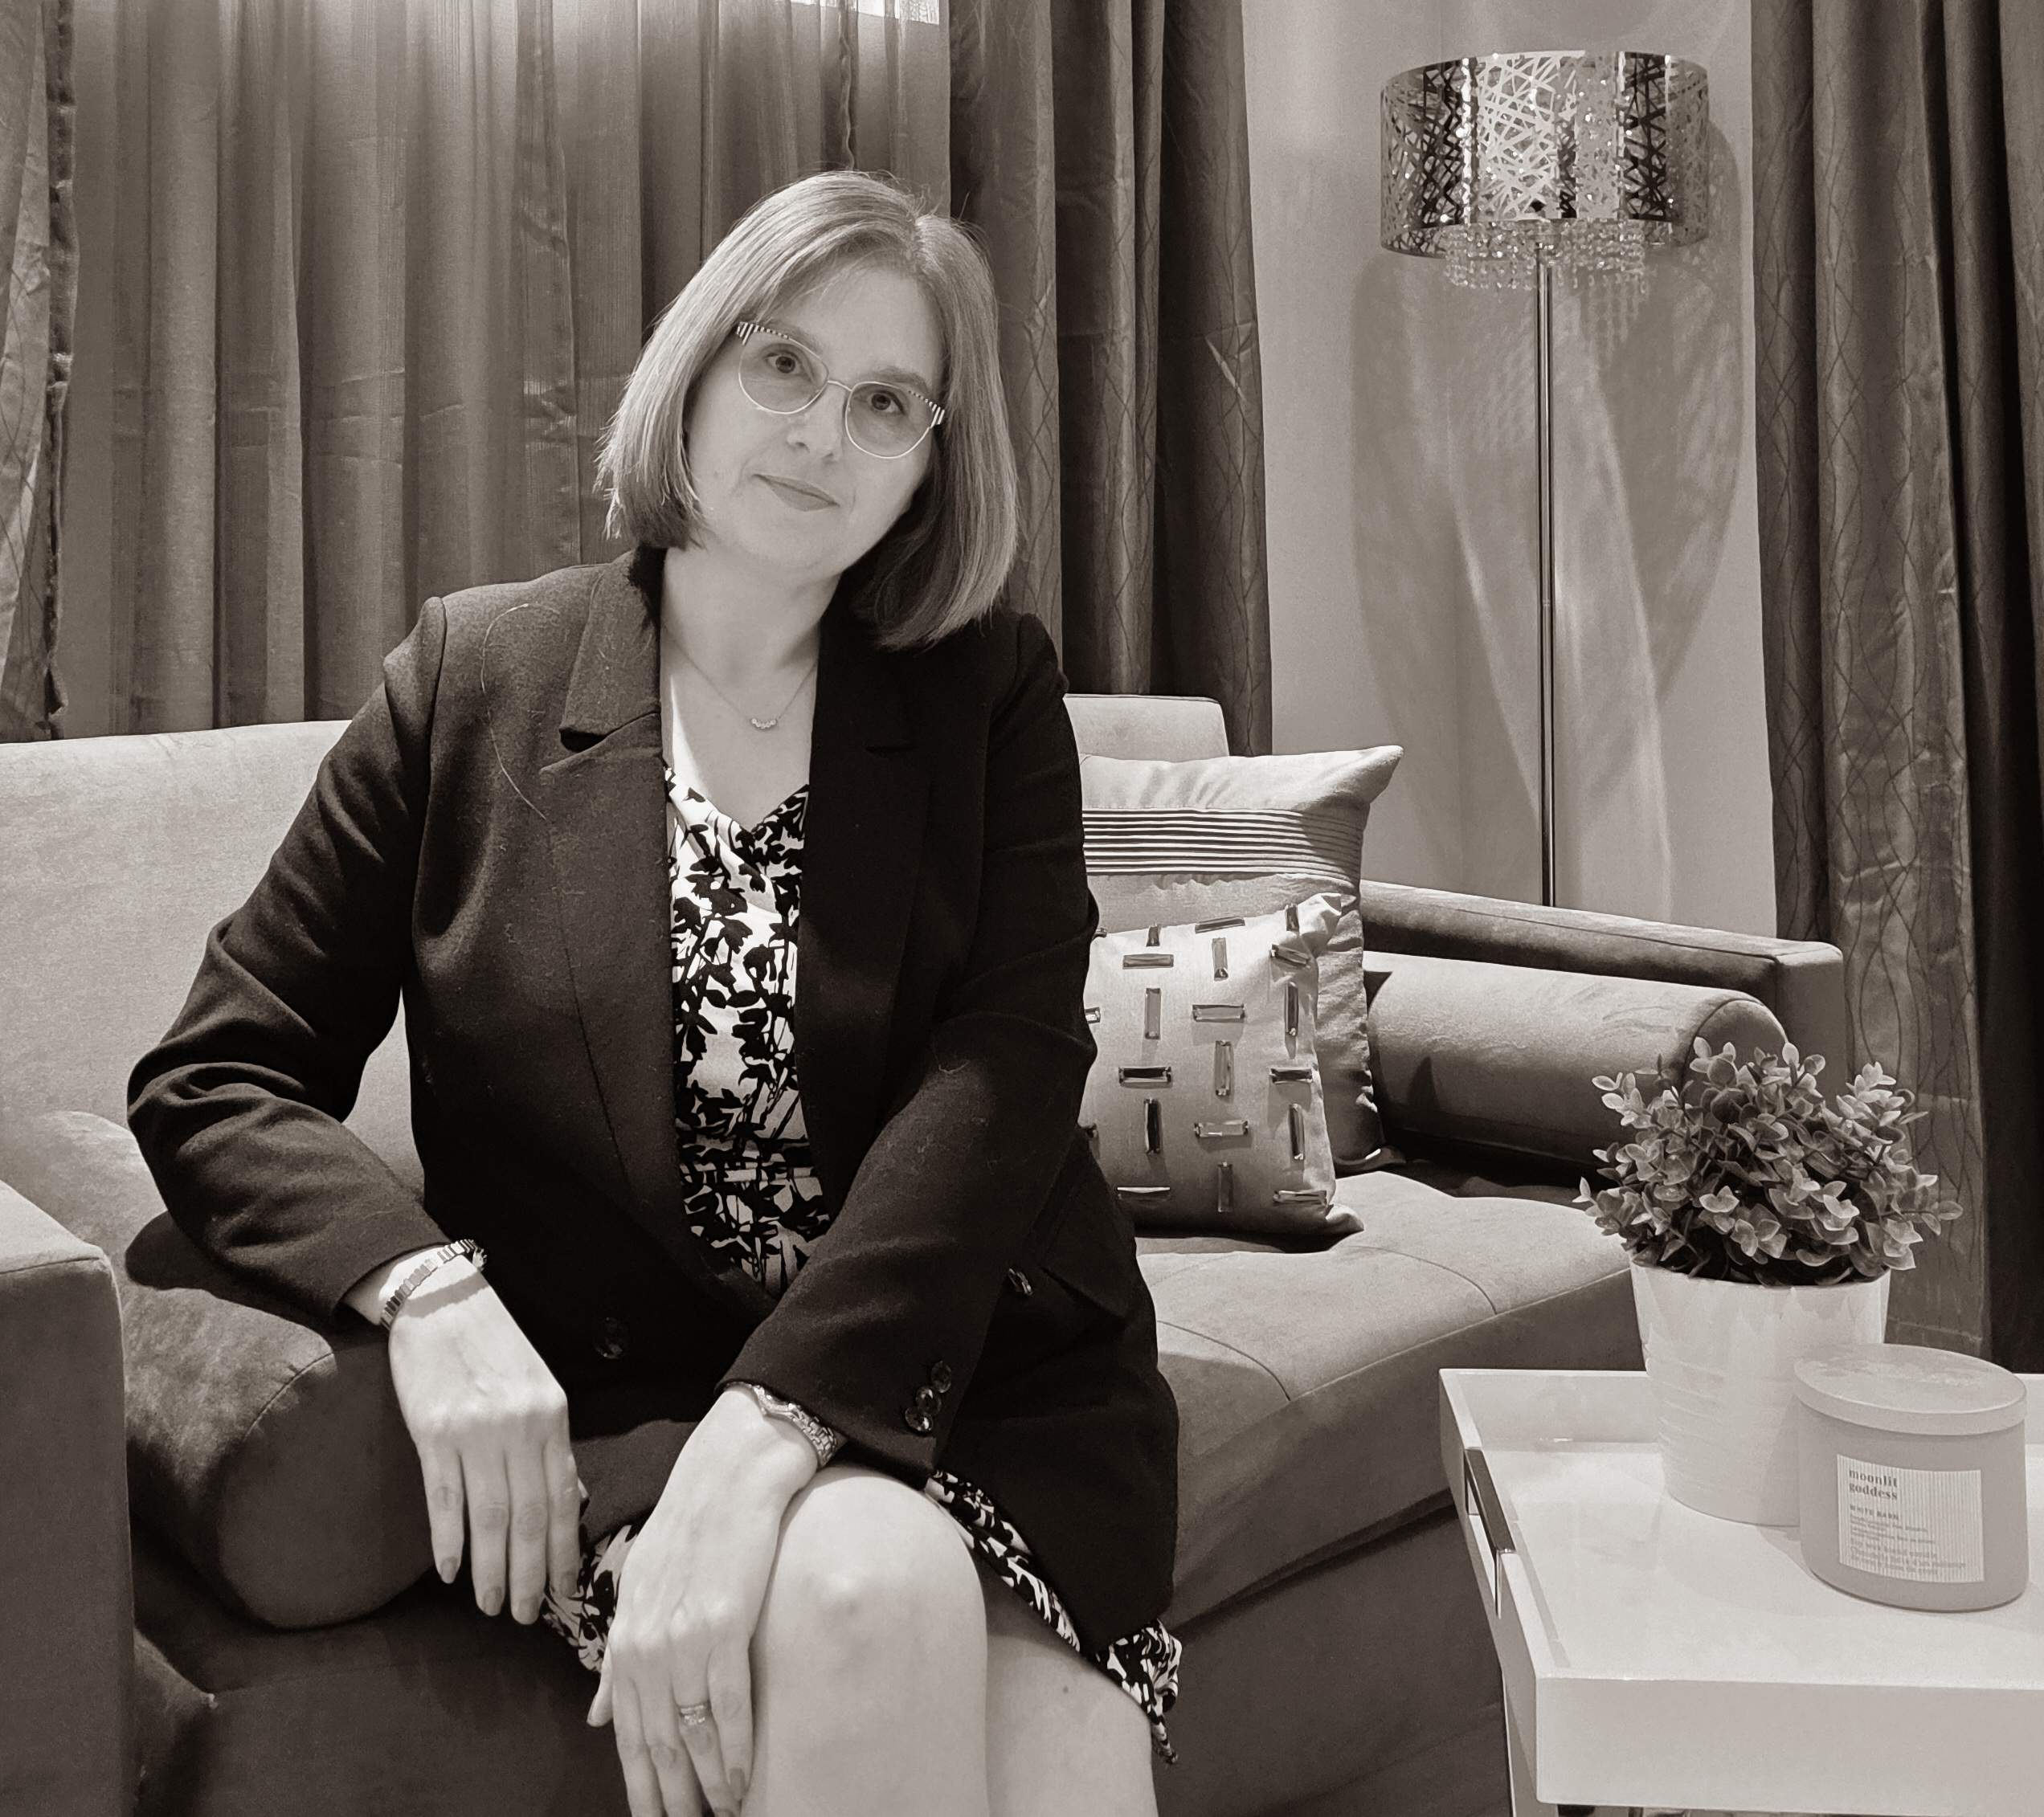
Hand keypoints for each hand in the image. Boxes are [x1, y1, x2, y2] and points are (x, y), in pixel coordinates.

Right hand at [347, 1251, 581, 1623]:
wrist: (443, 1302)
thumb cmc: (494, 1348)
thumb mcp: (540, 1389)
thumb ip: (553, 1447)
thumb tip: (570, 1503)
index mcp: (552, 1418)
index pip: (562, 1501)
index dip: (561, 1553)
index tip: (560, 1593)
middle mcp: (520, 1428)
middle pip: (528, 1519)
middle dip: (527, 1575)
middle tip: (522, 1617)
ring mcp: (476, 1432)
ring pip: (489, 1518)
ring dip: (489, 1570)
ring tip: (488, 1606)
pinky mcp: (434, 1432)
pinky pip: (445, 1498)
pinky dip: (448, 1540)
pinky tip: (451, 1571)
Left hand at [587, 1386, 817, 1816]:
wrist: (732, 1472)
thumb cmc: (690, 1526)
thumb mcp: (640, 1586)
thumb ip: (618, 1655)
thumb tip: (594, 1717)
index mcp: (626, 1637)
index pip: (626, 1731)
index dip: (638, 1783)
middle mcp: (647, 1643)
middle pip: (654, 1742)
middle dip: (670, 1796)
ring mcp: (684, 1636)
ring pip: (689, 1733)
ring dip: (704, 1785)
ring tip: (719, 1816)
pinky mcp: (725, 1624)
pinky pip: (727, 1703)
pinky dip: (733, 1748)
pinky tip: (740, 1779)